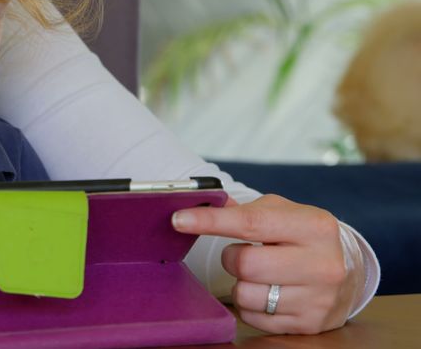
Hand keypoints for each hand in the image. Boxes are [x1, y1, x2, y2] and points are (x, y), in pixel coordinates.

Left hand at [172, 194, 364, 333]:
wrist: (349, 272)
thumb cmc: (304, 237)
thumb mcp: (284, 213)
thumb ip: (244, 210)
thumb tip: (201, 206)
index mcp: (315, 226)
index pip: (250, 222)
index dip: (209, 221)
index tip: (179, 219)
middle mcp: (322, 264)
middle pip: (244, 263)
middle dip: (231, 257)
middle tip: (242, 253)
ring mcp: (319, 298)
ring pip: (245, 293)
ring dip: (240, 283)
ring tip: (261, 275)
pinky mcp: (310, 323)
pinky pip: (254, 318)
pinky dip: (250, 305)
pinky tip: (268, 292)